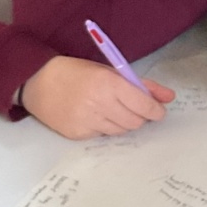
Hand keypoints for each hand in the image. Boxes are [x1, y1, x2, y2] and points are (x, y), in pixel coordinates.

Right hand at [20, 56, 174, 137]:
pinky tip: (94, 115)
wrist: (37, 82)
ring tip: (110, 109)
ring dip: (123, 122)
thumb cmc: (77, 73)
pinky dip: (105, 127)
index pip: (143, 105)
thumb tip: (169, 97)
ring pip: (120, 131)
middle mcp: (99, 104)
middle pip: (135, 122)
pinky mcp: (78, 134)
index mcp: (109, 84)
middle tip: (133, 108)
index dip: (155, 110)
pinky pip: (102, 135)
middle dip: (140, 117)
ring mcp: (87, 122)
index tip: (158, 111)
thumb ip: (141, 84)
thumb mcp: (109, 71)